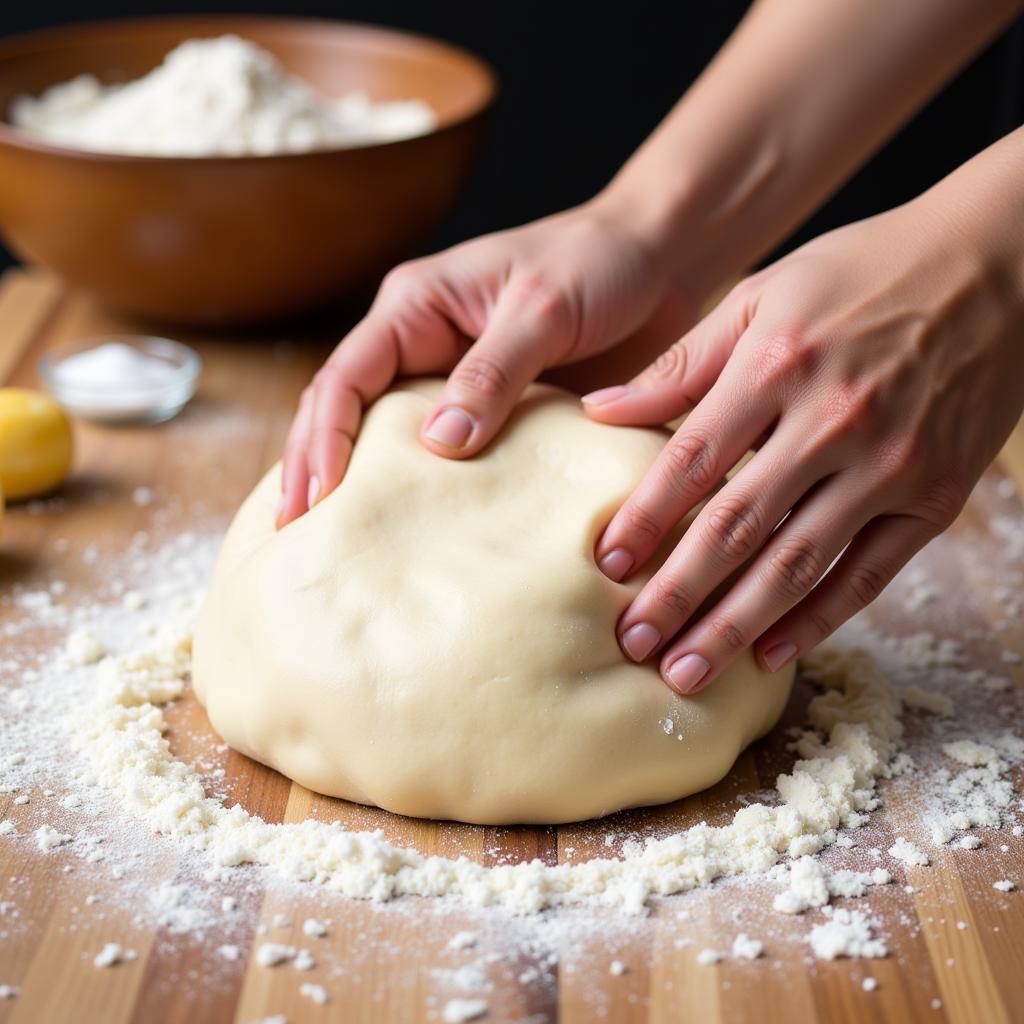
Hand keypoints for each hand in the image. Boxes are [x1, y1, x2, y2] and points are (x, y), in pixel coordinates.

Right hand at [277, 197, 696, 526]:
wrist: (658, 262)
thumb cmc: (597, 263)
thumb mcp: (542, 309)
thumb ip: (492, 372)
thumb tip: (439, 444)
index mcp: (416, 306)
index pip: (347, 376)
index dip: (325, 437)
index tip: (320, 498)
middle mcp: (420, 344)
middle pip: (345, 411)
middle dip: (315, 469)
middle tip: (298, 536)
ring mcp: (452, 381)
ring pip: (384, 437)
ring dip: (358, 485)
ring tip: (332, 545)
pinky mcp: (491, 410)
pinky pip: (444, 455)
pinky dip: (422, 491)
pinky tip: (413, 533)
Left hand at [585, 192, 1023, 694]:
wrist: (997, 265)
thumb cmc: (861, 274)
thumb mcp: (762, 296)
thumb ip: (681, 362)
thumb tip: (599, 412)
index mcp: (777, 364)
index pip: (691, 460)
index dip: (644, 518)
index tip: (605, 566)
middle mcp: (832, 420)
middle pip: (737, 526)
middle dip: (677, 593)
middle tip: (631, 642)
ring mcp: (889, 464)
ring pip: (797, 564)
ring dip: (735, 626)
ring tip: (686, 674)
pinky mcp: (934, 497)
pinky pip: (868, 575)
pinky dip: (818, 620)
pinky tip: (769, 653)